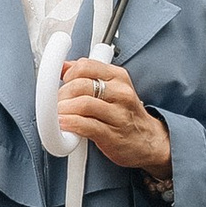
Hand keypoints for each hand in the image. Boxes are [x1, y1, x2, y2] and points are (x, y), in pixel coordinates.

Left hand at [56, 53, 172, 177]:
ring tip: (57, 115)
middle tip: (57, 103)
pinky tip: (63, 125)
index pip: (86, 65)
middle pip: (81, 85)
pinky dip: (70, 124)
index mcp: (118, 77)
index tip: (62, 83)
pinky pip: (85, 126)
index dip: (68, 74)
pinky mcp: (112, 135)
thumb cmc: (126, 113)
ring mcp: (118, 115)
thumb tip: (63, 66)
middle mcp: (120, 93)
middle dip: (62, 94)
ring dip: (63, 110)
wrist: (148, 141)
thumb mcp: (112, 88)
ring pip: (82, 104)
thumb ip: (88, 75)